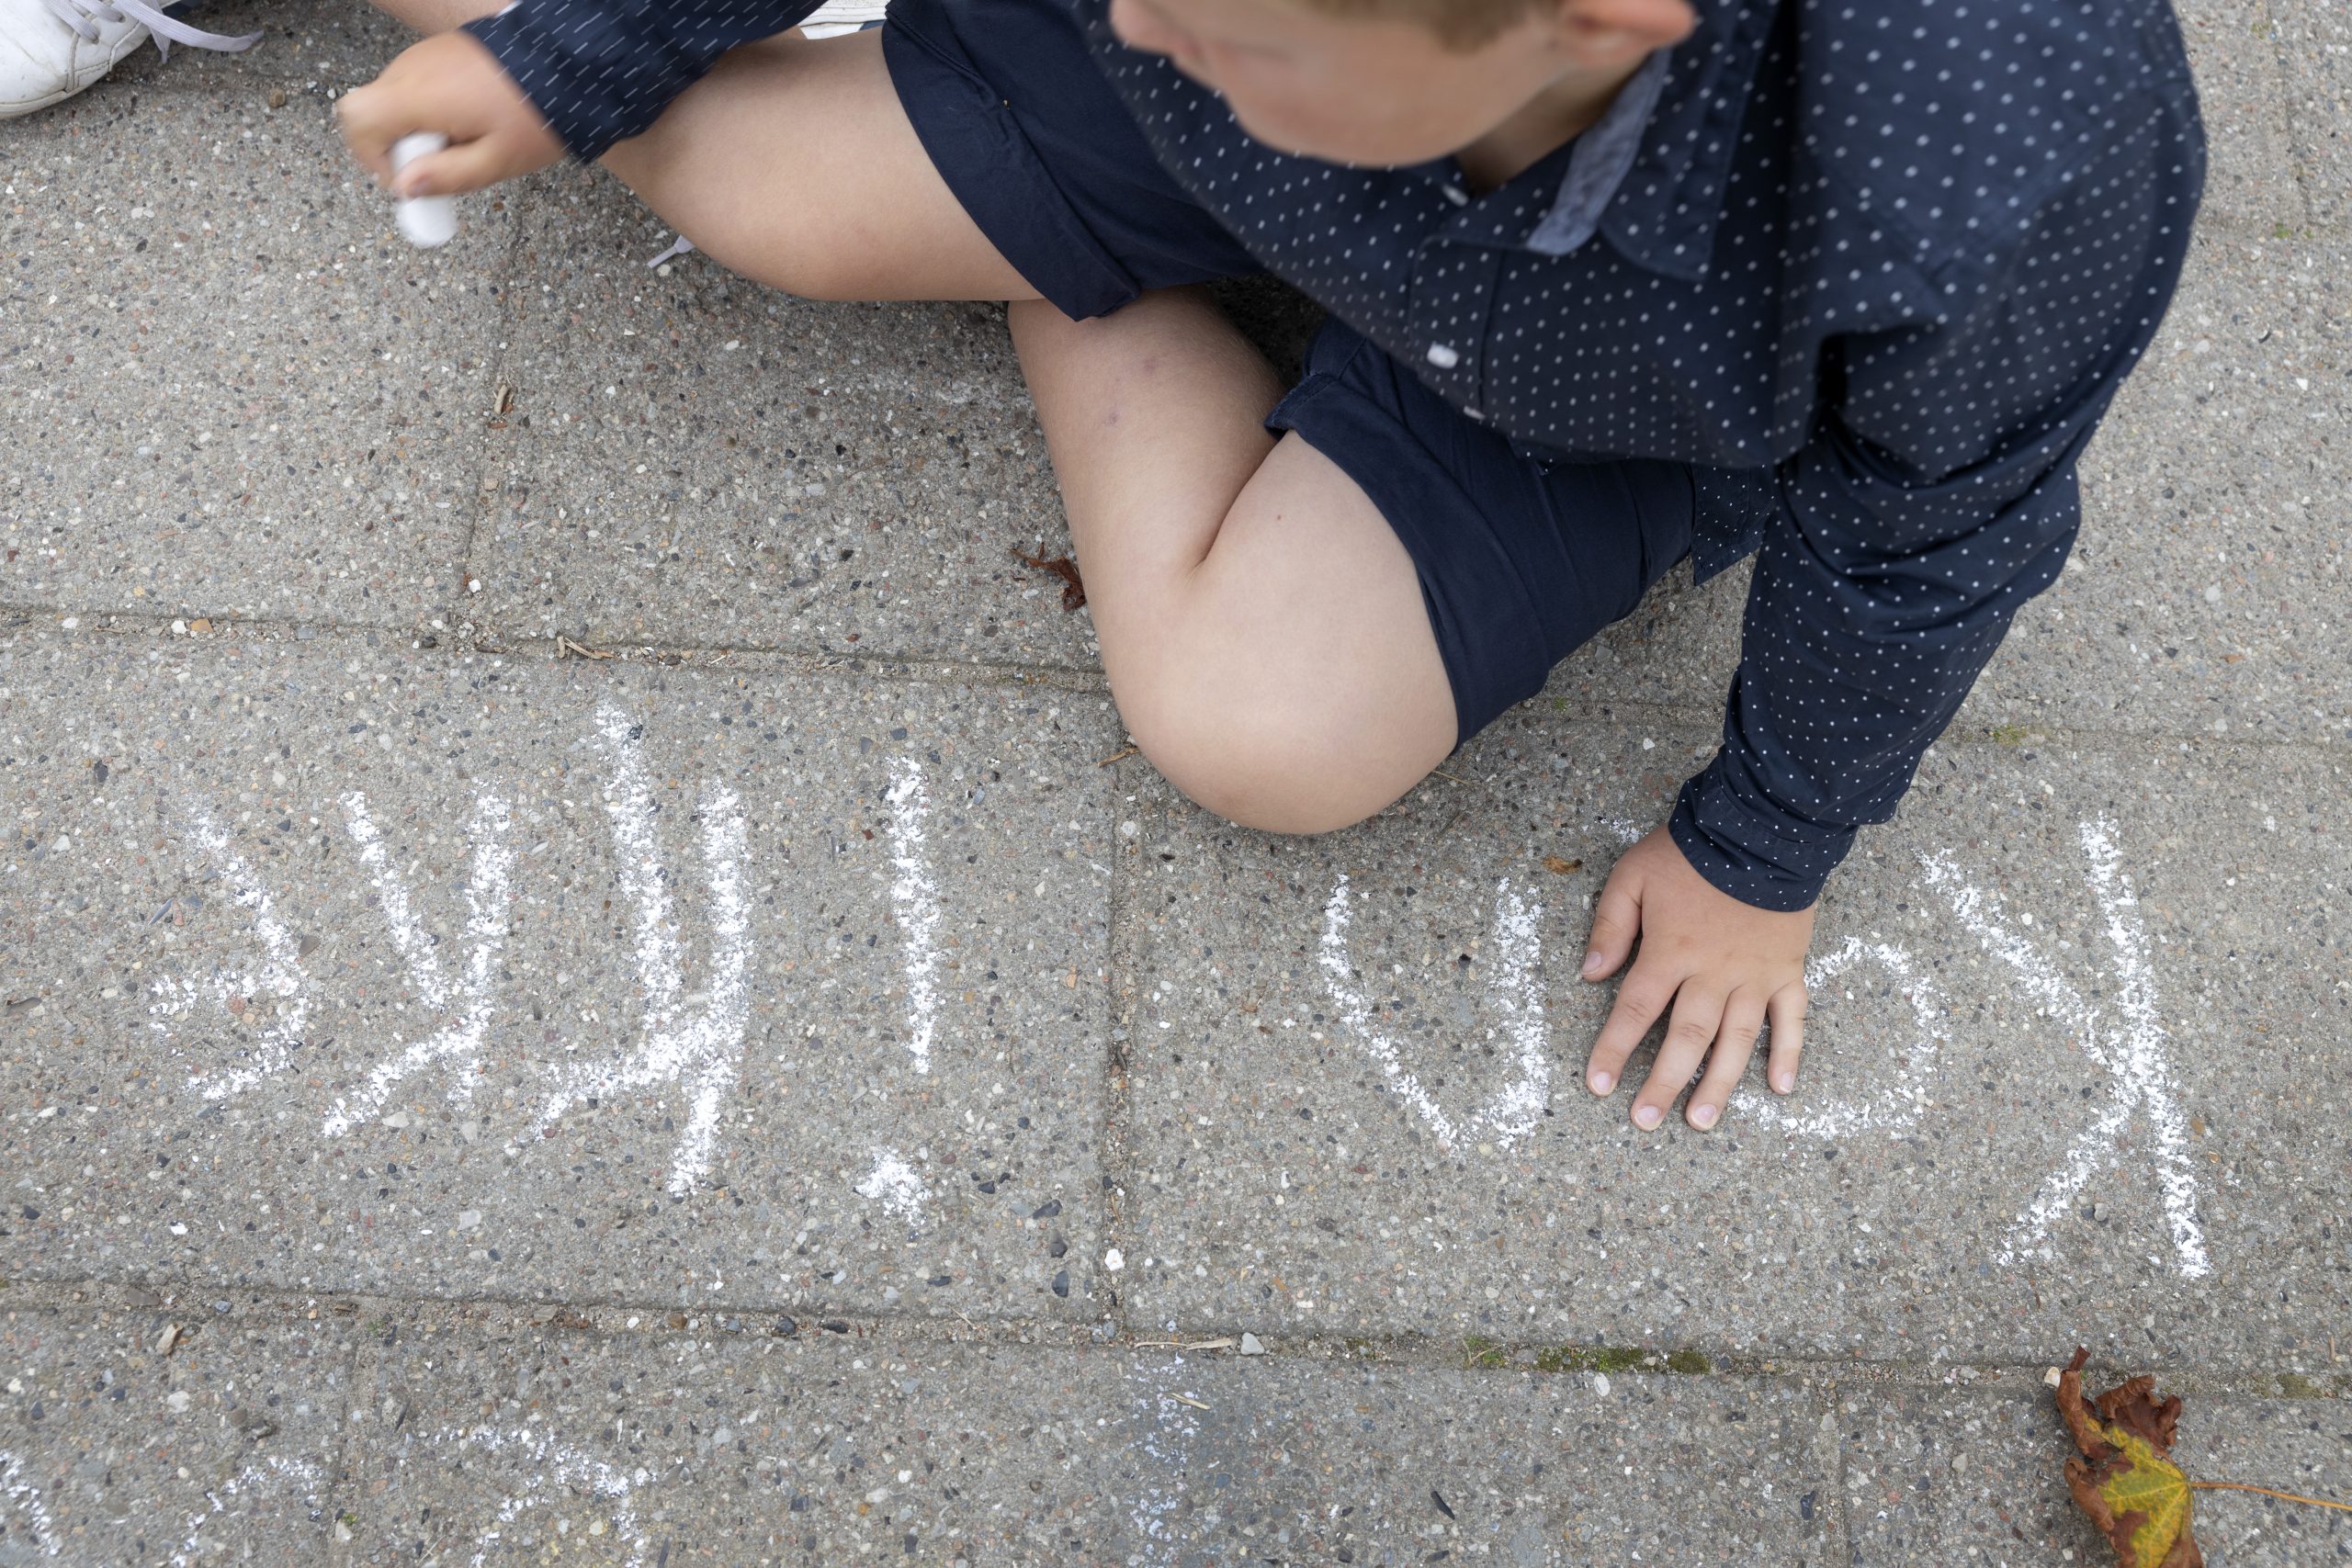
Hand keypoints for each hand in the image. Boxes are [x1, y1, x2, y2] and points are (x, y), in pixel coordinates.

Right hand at [333, 31, 565, 198]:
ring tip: (470, 139)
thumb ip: (447, 176)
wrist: (569, 61)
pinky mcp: (438, 50)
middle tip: (448, 162)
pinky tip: (473, 119)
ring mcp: (423, 54)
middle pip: (374, 112)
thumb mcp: (497, 159)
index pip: (357, 119)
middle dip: (402, 147)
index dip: (370, 156)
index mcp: (420, 95)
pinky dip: (433, 109)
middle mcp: (411, 68)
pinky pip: (417, 86)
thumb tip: (405, 188)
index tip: (407, 178)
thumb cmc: (537, 113)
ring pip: (396, 101)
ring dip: (421, 128)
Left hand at [1580, 823, 1813, 1130]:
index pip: (1635, 1010)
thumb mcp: (1632, 876)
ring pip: (1735, 1039)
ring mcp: (1755, 975)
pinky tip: (1781, 1088)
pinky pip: (1792, 1019)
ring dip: (1719, 1083)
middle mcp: (1712, 973)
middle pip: (1685, 1038)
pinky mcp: (1788, 970)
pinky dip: (1788, 1053)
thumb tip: (1590, 975)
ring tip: (1700, 1120)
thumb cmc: (1690, 852)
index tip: (1598, 1085)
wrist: (1763, 827)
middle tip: (1646, 1121)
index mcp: (1670, 951)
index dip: (1614, 1049)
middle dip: (1663, 1082)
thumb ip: (1610, 927)